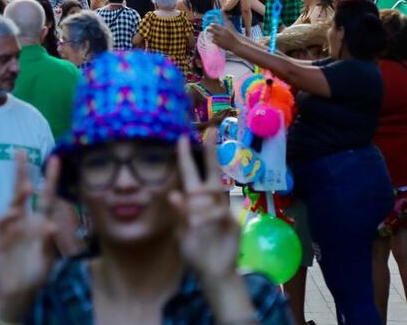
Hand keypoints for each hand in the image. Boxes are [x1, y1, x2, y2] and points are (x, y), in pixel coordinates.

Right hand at [0, 153, 59, 318]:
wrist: (16, 292)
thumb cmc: (34, 274)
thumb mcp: (46, 261)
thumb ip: (48, 243)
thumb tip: (52, 224)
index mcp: (39, 222)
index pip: (45, 196)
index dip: (50, 179)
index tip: (55, 158)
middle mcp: (24, 220)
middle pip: (22, 192)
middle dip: (22, 172)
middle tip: (21, 151)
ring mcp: (10, 227)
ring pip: (12, 204)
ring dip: (18, 194)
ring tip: (26, 187)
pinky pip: (1, 222)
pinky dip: (7, 217)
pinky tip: (13, 215)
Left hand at [171, 134, 239, 280]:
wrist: (213, 272)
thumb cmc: (196, 250)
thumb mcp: (182, 233)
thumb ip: (180, 215)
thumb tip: (174, 195)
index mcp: (196, 201)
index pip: (192, 174)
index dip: (187, 157)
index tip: (182, 137)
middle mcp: (211, 201)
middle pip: (212, 173)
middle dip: (211, 154)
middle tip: (209, 133)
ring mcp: (223, 210)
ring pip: (214, 193)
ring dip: (200, 200)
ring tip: (191, 216)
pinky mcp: (232, 223)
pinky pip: (219, 214)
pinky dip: (206, 217)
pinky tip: (197, 224)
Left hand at [207, 22, 240, 51]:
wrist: (235, 45)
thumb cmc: (232, 38)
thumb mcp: (228, 31)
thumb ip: (223, 28)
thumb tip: (218, 25)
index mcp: (224, 29)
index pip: (215, 25)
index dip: (212, 24)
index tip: (210, 24)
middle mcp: (221, 33)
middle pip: (211, 30)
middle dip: (208, 29)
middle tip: (208, 29)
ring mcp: (219, 39)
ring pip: (213, 36)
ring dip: (214, 36)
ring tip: (218, 37)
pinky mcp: (218, 43)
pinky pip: (213, 41)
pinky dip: (214, 40)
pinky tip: (218, 41)